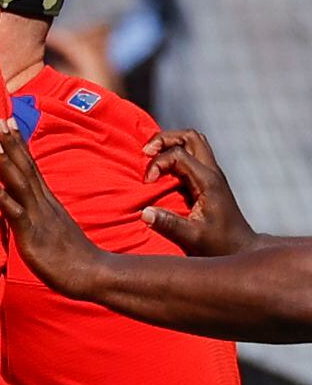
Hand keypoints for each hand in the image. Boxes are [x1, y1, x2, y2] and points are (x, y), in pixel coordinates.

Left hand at [0, 119, 110, 296]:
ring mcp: (39, 218)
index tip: (9, 124)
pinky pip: (16, 213)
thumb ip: (39, 215)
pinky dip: (3, 197)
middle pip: (27, 168)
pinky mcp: (32, 236)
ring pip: (21, 184)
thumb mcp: (52, 229)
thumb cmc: (71, 256)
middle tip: (0, 118)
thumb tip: (25, 207)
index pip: (32, 167)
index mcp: (47, 202)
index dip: (20, 146)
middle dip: (13, 143)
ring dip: (6, 162)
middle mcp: (43, 204)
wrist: (92, 275)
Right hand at [142, 128, 256, 255]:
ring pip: (194, 141)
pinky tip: (163, 168)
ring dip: (171, 143)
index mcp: (207, 181)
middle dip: (164, 139)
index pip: (179, 154)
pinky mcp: (209, 179)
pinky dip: (176, 153)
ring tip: (151, 156)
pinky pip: (193, 154)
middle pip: (190, 136)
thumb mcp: (192, 237)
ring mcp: (212, 173)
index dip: (158, 163)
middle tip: (145, 153)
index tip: (147, 183)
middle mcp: (212, 172)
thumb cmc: (217, 245)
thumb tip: (144, 213)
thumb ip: (168, 224)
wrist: (240, 247)